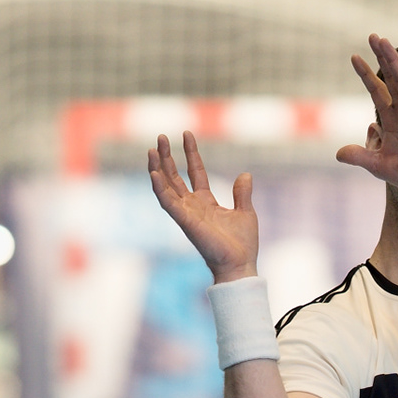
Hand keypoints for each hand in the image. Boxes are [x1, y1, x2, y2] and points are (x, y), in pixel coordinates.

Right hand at [148, 132, 258, 281]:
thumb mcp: (246, 212)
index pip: (195, 172)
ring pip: (167, 187)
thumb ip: (242, 193)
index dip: (191, 153)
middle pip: (175, 176)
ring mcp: (186, 213)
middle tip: (161, 136)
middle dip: (168, 157)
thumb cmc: (242, 244)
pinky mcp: (185, 221)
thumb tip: (245, 174)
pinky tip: (153, 173)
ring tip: (152, 149)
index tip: (186, 133)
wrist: (240, 263)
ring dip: (158, 168)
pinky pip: (168, 203)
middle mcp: (192, 206)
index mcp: (206, 202)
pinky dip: (160, 188)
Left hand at [335, 33, 397, 191]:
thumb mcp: (376, 164)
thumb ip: (358, 156)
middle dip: (381, 57)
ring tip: (383, 41)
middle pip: (390, 77)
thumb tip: (338, 154)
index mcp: (391, 118)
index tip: (354, 57)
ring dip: (393, 60)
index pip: (377, 90)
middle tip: (373, 36)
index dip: (366, 74)